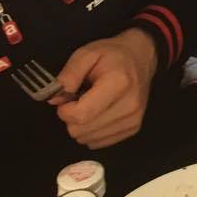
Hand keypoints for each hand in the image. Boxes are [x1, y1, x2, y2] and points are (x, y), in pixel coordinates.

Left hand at [52, 28, 158, 148]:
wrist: (141, 57)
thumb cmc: (111, 54)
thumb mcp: (86, 54)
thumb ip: (69, 74)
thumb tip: (54, 99)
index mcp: (118, 83)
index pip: (80, 115)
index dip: (64, 110)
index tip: (67, 98)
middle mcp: (129, 105)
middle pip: (81, 130)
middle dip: (72, 118)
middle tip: (80, 99)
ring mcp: (133, 119)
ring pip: (87, 139)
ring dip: (82, 125)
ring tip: (92, 105)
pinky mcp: (133, 128)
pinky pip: (97, 142)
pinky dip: (92, 131)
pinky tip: (99, 114)